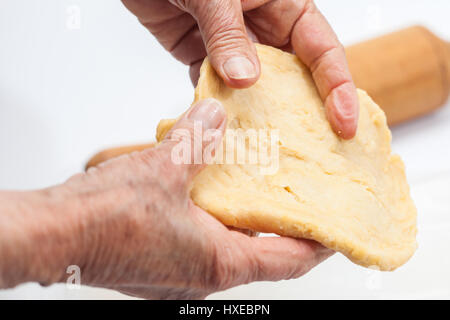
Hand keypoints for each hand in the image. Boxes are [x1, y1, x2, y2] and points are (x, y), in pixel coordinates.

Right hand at [0, 99, 332, 298]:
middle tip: (301, 199)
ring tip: (260, 191)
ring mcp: (182, 271)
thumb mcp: (164, 168)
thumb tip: (215, 117)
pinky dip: (217, 220)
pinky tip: (212, 192)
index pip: (288, 260)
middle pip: (263, 255)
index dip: (318, 245)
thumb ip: (197, 140)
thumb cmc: (105, 219)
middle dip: (284, 229)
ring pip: (232, 248)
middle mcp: (205, 275)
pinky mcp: (163, 262)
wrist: (53, 237)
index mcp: (218, 263)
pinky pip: (204, 242)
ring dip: (247, 222)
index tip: (337, 228)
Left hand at [122, 0, 358, 138]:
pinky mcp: (203, 56)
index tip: (344, 125)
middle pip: (295, 78)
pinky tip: (223, 132)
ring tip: (268, 150)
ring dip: (258, 117)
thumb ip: (228, 34)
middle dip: (305, 113)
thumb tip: (244, 79)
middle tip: (315, 151)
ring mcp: (234, 46)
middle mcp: (265, 30)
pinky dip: (219, 109)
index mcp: (286, 7)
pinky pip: (217, 89)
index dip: (338, 89)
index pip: (324, 52)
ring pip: (255, 89)